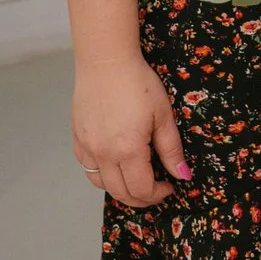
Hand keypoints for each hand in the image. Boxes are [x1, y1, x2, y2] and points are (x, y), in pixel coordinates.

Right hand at [72, 52, 189, 208]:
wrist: (106, 61)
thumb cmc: (138, 83)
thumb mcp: (163, 115)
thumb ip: (171, 149)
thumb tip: (182, 175)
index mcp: (127, 150)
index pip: (141, 189)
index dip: (158, 194)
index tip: (170, 186)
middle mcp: (103, 154)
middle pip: (120, 193)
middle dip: (141, 198)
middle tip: (157, 189)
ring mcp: (87, 147)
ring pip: (101, 184)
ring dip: (121, 189)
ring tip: (138, 180)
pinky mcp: (77, 139)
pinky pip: (88, 168)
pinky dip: (103, 175)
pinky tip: (117, 165)